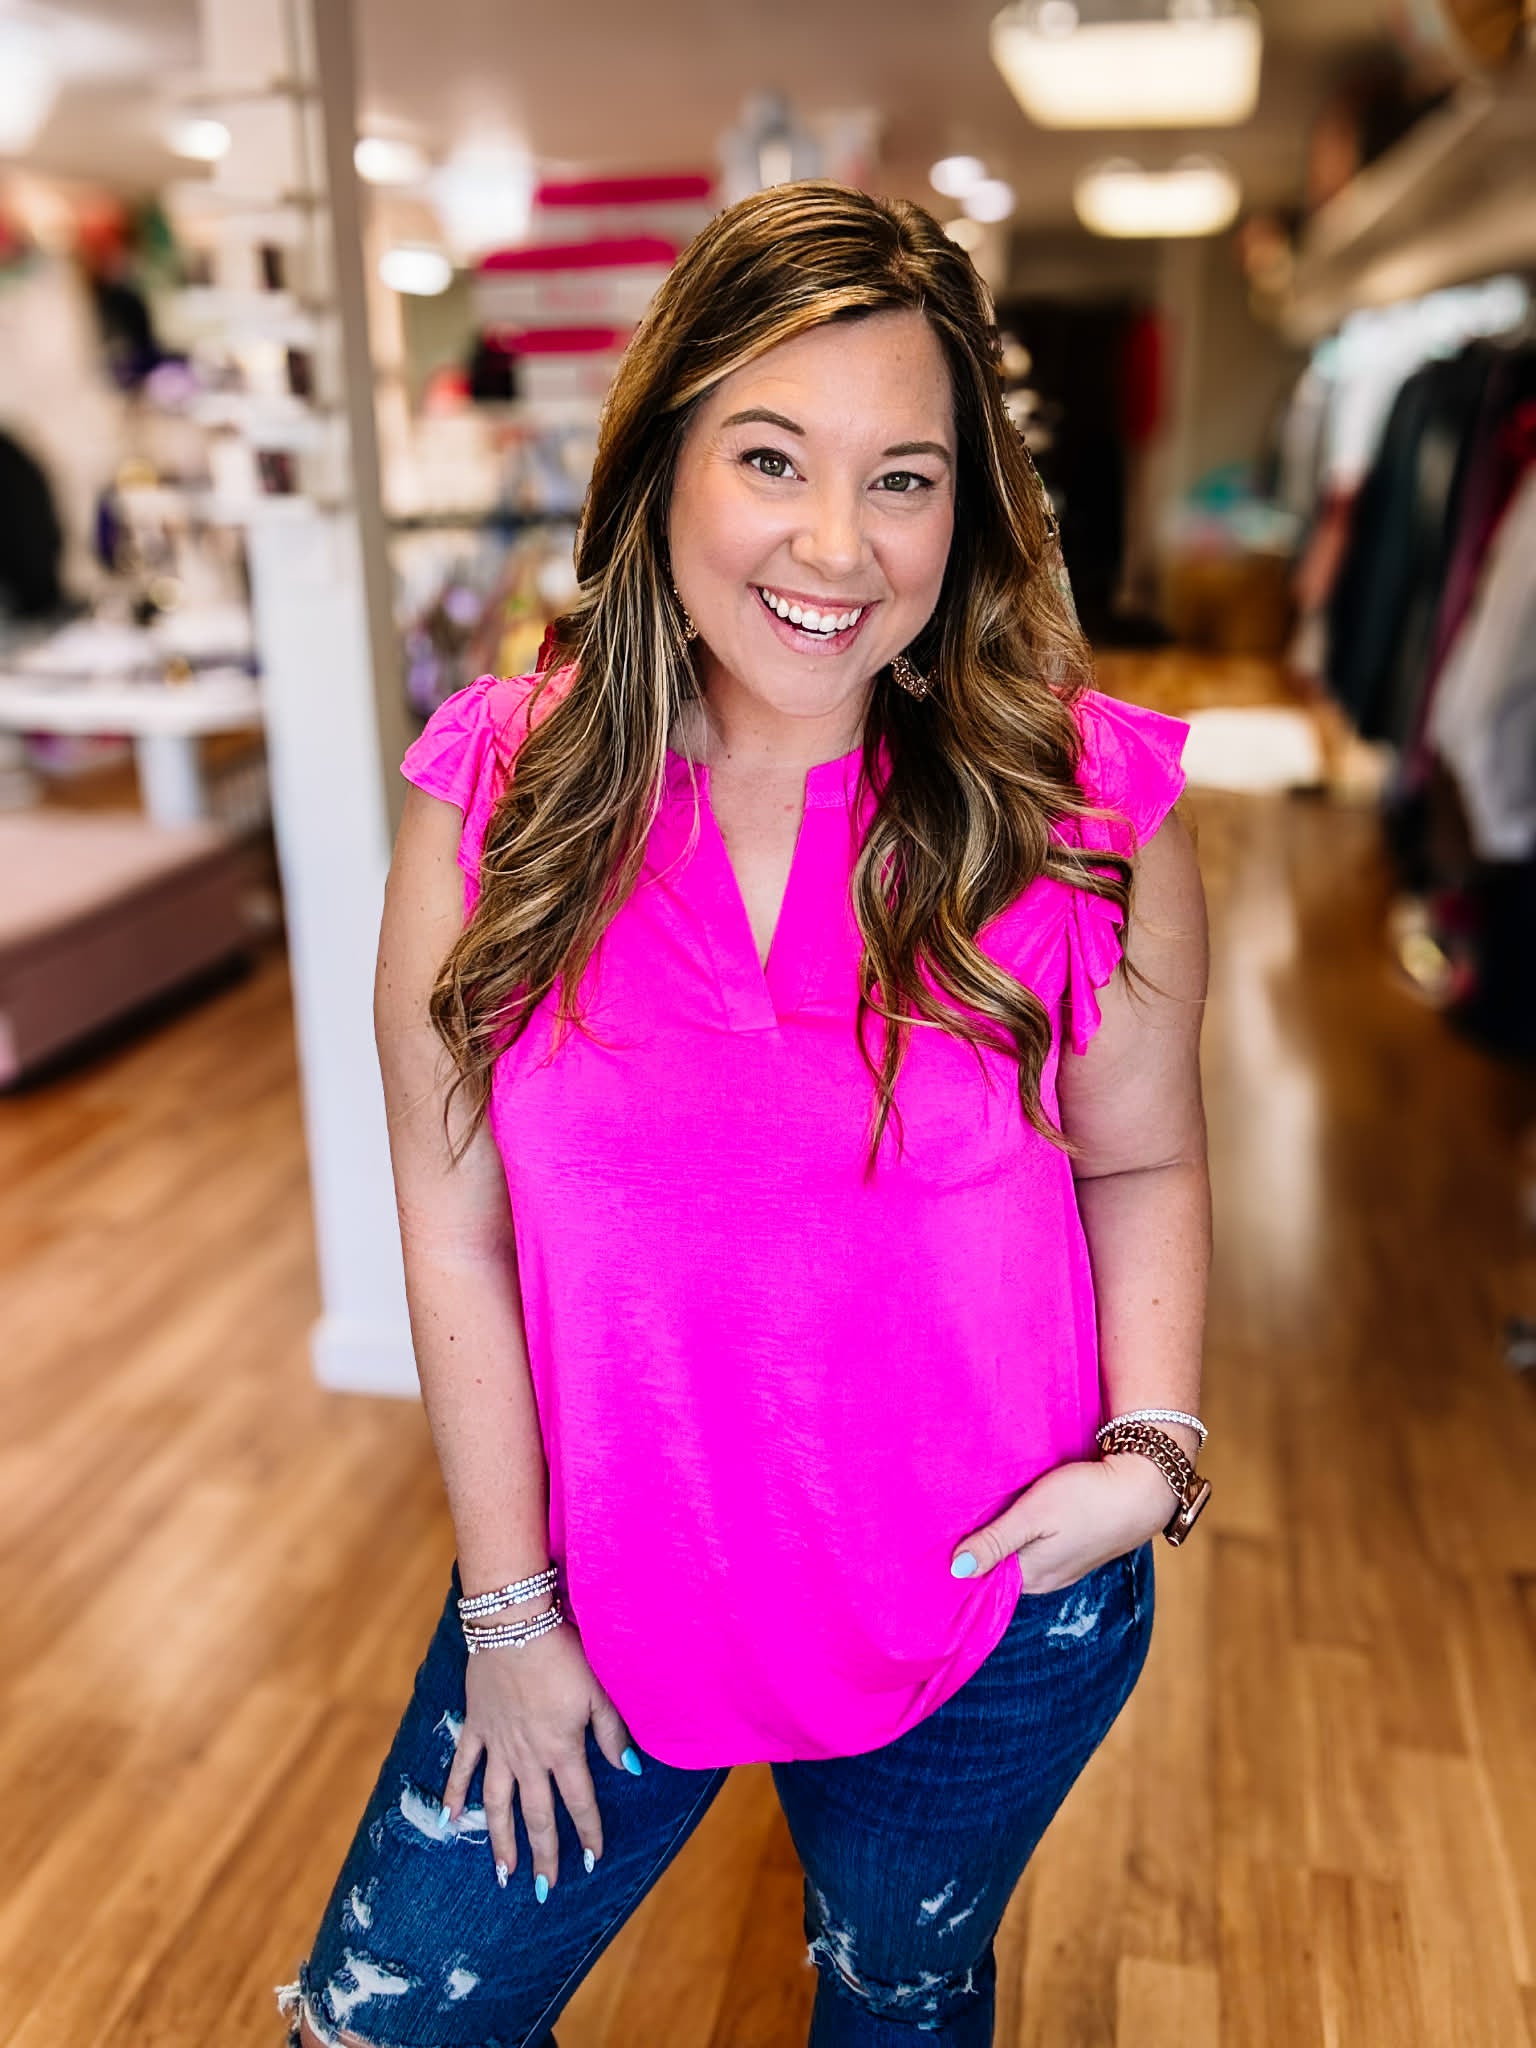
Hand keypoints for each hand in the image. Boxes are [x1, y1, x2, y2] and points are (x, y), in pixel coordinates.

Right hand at [442, 1612, 639, 1899]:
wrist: (514, 1625)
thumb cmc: (563, 1653)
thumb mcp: (597, 1691)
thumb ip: (611, 1733)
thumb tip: (629, 1770)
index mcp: (561, 1749)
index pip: (579, 1802)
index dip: (587, 1832)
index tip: (591, 1860)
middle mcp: (528, 1756)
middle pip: (536, 1814)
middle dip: (543, 1854)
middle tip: (544, 1890)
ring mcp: (497, 1744)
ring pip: (498, 1803)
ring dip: (501, 1840)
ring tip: (503, 1873)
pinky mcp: (475, 1727)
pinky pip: (462, 1767)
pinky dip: (455, 1795)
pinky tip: (450, 1822)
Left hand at [950, 1453, 1174, 1595]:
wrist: (1144, 1489)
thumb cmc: (1086, 1498)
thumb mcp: (1034, 1515)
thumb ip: (996, 1541)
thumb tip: (956, 1570)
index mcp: (1031, 1576)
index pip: (984, 1577)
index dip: (964, 1557)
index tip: (941, 1539)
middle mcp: (1046, 1580)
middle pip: (1001, 1568)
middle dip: (981, 1548)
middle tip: (956, 1521)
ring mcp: (1064, 1567)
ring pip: (1021, 1556)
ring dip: (1005, 1539)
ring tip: (984, 1514)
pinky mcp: (1078, 1549)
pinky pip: (1041, 1547)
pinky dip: (1028, 1535)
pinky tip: (1022, 1515)